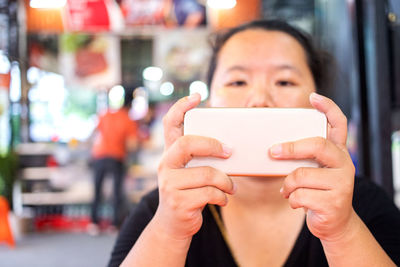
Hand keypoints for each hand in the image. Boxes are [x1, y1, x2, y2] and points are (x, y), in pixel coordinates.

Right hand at [154, 94, 235, 240]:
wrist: (172, 225)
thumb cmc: (188, 193)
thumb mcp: (189, 173)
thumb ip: (200, 159)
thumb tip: (230, 148)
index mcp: (169, 154)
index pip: (170, 125)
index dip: (180, 108)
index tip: (196, 96)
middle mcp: (165, 165)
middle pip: (187, 143)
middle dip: (213, 145)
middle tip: (230, 151)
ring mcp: (169, 184)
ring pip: (207, 173)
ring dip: (226, 181)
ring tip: (231, 187)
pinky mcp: (179, 202)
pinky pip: (210, 193)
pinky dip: (222, 197)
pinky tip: (223, 199)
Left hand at [270, 93, 355, 241]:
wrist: (334, 222)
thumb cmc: (316, 190)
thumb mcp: (313, 170)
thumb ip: (302, 157)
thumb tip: (270, 148)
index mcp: (337, 151)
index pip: (338, 124)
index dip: (328, 108)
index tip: (313, 97)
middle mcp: (344, 163)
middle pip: (316, 145)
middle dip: (290, 148)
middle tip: (272, 151)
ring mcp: (342, 183)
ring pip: (301, 175)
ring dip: (287, 184)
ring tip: (287, 190)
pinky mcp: (334, 202)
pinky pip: (300, 195)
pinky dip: (291, 199)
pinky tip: (296, 202)